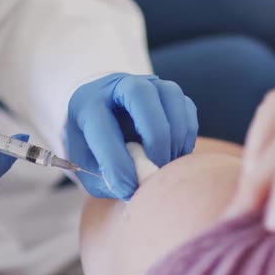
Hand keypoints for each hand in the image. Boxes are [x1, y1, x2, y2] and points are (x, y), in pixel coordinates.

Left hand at [66, 73, 197, 199]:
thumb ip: (106, 178)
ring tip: (166, 163)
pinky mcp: (170, 94)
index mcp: (87, 104)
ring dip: (175, 135)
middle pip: (140, 92)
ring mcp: (148, 84)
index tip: (128, 189)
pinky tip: (175, 155)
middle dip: (154, 134)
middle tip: (155, 166)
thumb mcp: (88, 166)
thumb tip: (134, 188)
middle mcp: (117, 85)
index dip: (116, 163)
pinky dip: (186, 134)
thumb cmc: (93, 148)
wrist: (104, 123)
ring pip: (171, 95)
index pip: (102, 127)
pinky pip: (187, 108)